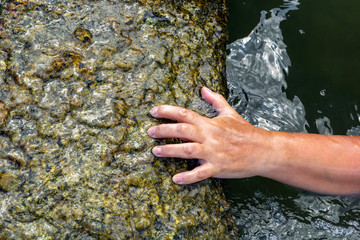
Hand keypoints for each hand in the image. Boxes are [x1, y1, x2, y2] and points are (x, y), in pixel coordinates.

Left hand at [148, 87, 274, 183]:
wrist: (263, 150)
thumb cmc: (246, 132)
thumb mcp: (230, 113)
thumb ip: (215, 100)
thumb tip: (203, 88)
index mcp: (210, 123)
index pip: (185, 114)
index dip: (168, 111)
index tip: (153, 111)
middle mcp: (209, 136)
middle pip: (182, 131)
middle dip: (164, 130)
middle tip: (150, 131)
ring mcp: (213, 152)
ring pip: (187, 150)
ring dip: (170, 150)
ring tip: (156, 151)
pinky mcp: (218, 167)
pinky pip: (200, 173)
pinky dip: (188, 176)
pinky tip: (175, 179)